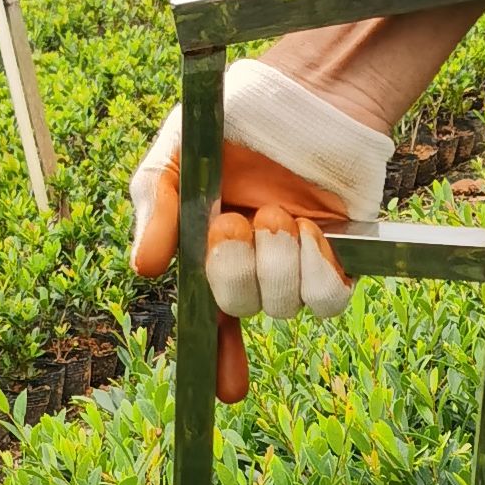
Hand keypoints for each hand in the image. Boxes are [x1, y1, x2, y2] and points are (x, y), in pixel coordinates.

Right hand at [128, 58, 390, 402]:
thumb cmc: (235, 118)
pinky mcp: (342, 257)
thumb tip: (143, 269)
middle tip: (235, 222)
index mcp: (210, 253)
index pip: (211, 320)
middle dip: (233, 270)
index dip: (217, 359)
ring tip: (275, 213)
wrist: (304, 91)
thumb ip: (155, 207)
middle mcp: (257, 267)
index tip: (226, 394)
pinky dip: (314, 267)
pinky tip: (309, 230)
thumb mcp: (177, 158)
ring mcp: (299, 264)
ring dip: (275, 261)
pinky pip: (326, 298)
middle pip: (239, 308)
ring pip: (284, 307)